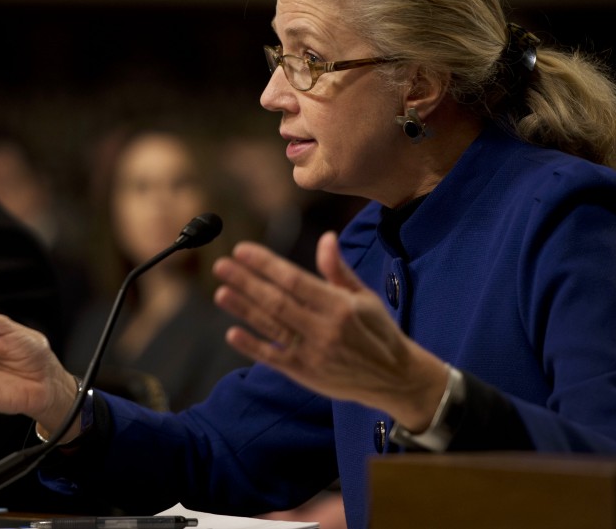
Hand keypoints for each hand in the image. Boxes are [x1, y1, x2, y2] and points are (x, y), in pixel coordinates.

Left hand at [212, 232, 447, 430]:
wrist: (394, 378)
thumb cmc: (378, 331)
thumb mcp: (364, 296)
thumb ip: (337, 270)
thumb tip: (325, 237)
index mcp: (340, 306)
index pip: (294, 280)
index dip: (266, 264)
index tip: (242, 250)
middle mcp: (324, 329)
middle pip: (276, 301)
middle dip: (246, 281)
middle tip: (221, 265)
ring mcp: (313, 353)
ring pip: (271, 326)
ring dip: (243, 309)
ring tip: (221, 291)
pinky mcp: (305, 374)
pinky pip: (273, 358)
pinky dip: (252, 346)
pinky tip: (232, 332)